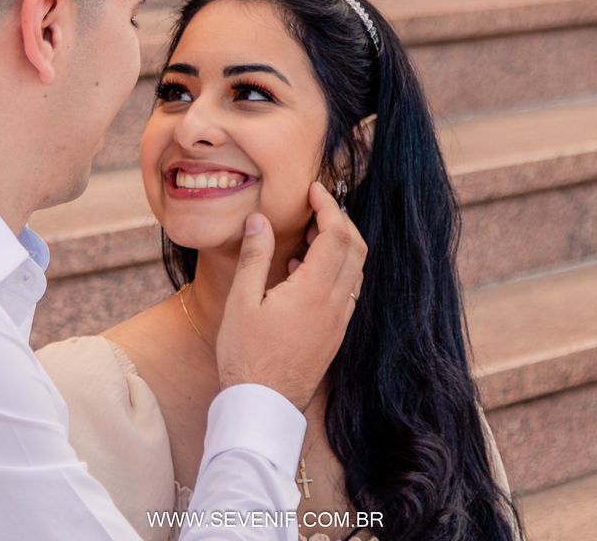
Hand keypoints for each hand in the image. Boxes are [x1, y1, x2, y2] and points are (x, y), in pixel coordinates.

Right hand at [216, 181, 365, 410]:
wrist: (262, 406)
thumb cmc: (246, 354)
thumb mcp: (241, 300)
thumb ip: (255, 255)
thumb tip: (259, 219)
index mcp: (313, 290)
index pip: (336, 234)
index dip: (328, 206)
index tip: (314, 189)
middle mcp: (335, 303)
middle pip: (355, 248)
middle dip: (340, 220)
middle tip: (315, 208)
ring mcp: (339, 320)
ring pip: (355, 270)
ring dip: (341, 245)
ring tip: (309, 236)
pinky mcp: (336, 334)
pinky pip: (348, 290)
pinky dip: (336, 269)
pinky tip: (303, 273)